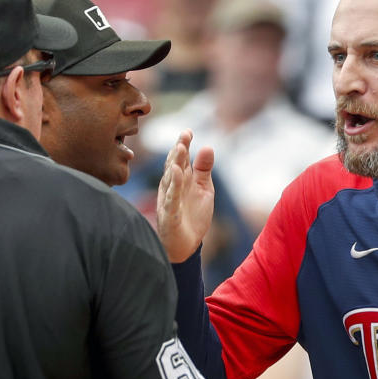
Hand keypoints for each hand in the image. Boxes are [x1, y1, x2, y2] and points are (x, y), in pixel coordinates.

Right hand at [157, 130, 215, 262]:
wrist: (185, 246)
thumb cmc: (192, 216)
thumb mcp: (203, 190)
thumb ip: (204, 169)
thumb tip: (208, 146)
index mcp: (180, 181)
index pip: (180, 159)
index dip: (183, 145)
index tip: (188, 131)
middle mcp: (172, 188)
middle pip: (174, 165)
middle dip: (179, 150)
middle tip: (185, 135)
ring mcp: (169, 201)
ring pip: (171, 179)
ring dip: (175, 163)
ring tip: (181, 147)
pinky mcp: (170, 215)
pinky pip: (171, 198)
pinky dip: (174, 186)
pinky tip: (176, 173)